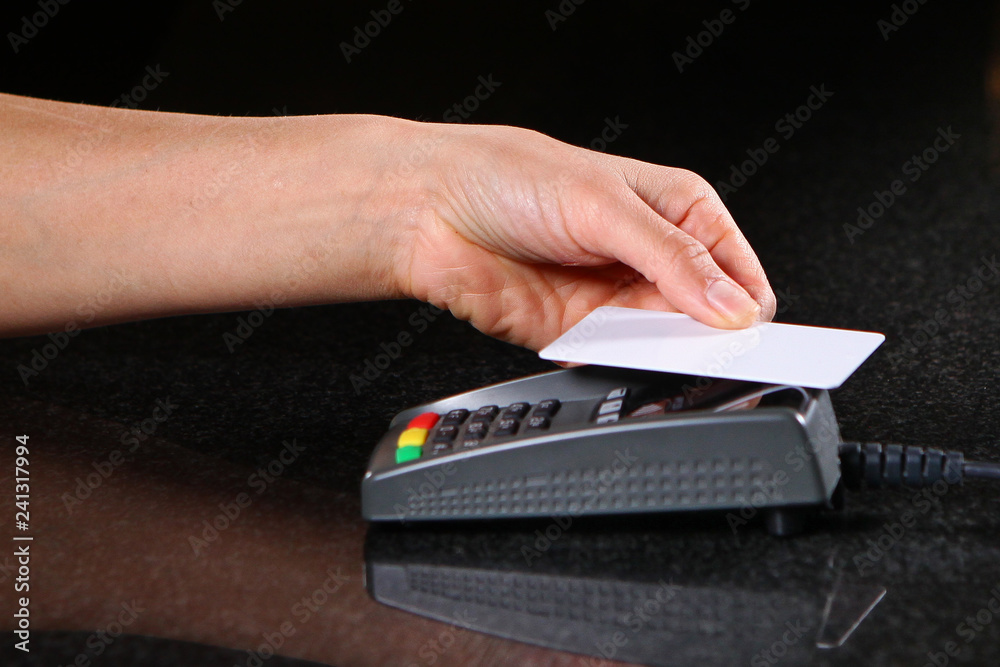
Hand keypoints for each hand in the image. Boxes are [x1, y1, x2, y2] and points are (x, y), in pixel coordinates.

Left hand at [389, 122, 775, 350]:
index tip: (743, 328)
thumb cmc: (510, 177)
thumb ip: (672, 259)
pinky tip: (609, 346)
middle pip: (706, 312)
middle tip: (696, 335)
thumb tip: (730, 304)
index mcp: (674, 211)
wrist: (429, 210)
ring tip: (645, 334)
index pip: (736, 267)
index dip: (744, 300)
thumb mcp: (604, 205)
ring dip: (659, 347)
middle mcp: (648, 257)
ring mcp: (614, 298)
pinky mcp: (579, 333)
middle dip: (704, 329)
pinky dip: (616, 361)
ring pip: (663, 342)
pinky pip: (615, 360)